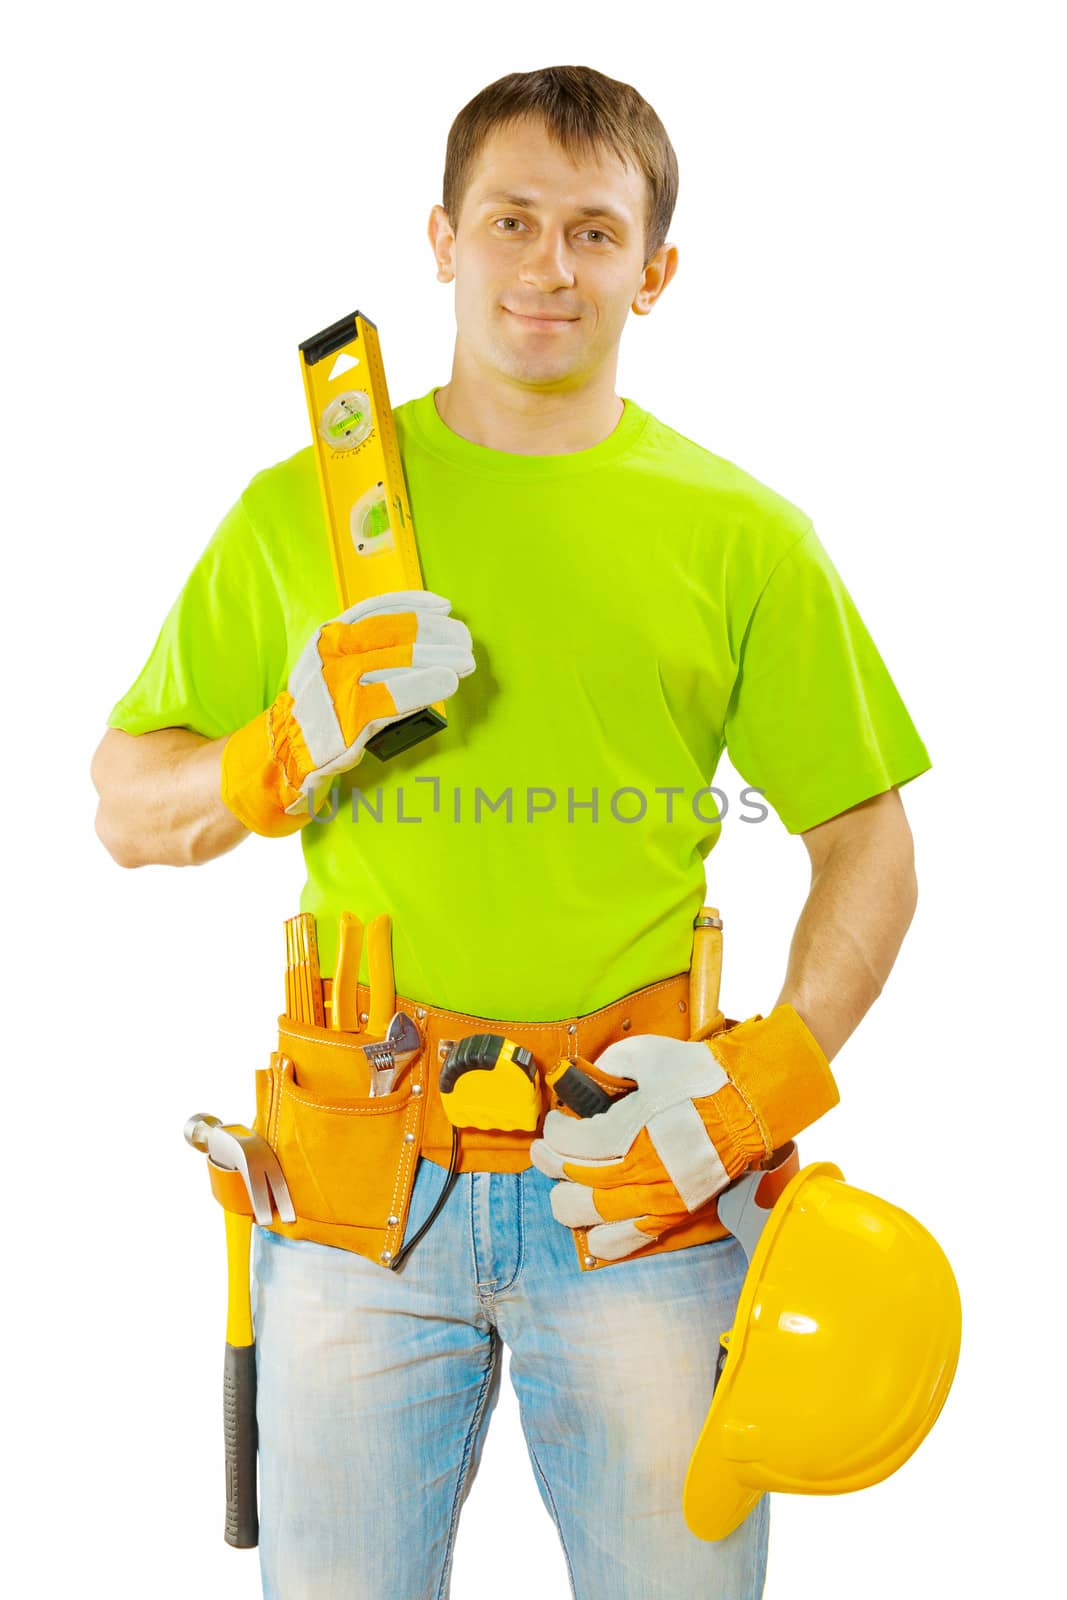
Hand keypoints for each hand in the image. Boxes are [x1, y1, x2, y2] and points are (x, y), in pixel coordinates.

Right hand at [220, 590, 474, 835]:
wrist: (285, 748)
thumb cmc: (322, 707)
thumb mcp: (333, 666)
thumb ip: (365, 649)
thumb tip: (419, 639)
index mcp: (330, 636)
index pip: (378, 609)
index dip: (416, 605)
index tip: (445, 607)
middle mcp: (333, 655)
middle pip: (397, 633)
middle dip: (438, 634)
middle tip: (464, 641)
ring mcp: (340, 685)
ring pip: (401, 662)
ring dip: (440, 660)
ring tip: (465, 662)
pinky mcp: (350, 716)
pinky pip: (395, 697)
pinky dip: (425, 687)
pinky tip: (446, 684)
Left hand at [529, 1006, 837, 1261]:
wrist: (749, 1104)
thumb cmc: (700, 1078)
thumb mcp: (648, 1054)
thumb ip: (610, 1064)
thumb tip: (588, 1079)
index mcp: (631, 1128)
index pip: (572, 1142)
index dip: (554, 1132)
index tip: (555, 1122)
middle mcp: (640, 1169)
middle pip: (575, 1181)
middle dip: (550, 1165)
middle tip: (544, 1153)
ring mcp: (657, 1196)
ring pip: (593, 1216)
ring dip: (568, 1205)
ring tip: (562, 1190)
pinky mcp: (672, 1212)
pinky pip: (628, 1241)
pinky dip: (603, 1241)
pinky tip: (590, 1230)